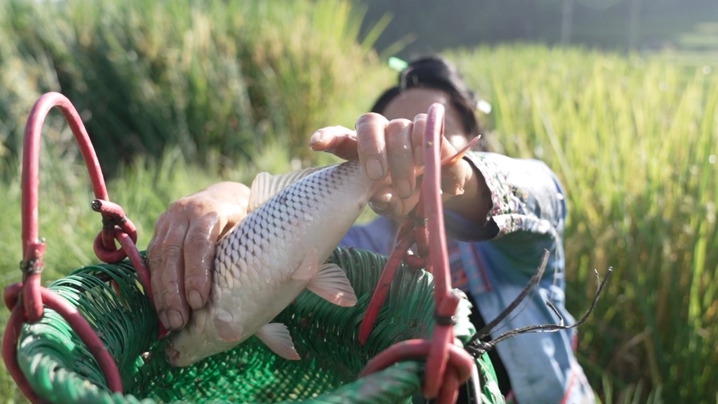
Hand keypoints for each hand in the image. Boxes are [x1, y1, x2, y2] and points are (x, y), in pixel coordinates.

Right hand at [146, 181, 249, 330]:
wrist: (225, 196)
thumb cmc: (245, 220)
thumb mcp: (249, 231)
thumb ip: (244, 255)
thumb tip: (249, 300)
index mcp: (211, 210)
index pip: (199, 242)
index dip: (196, 273)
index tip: (198, 301)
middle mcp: (184, 211)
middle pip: (173, 252)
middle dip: (174, 290)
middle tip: (179, 320)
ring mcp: (168, 219)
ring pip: (158, 257)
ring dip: (161, 292)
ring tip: (169, 321)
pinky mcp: (159, 228)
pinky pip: (152, 258)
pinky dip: (155, 284)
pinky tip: (160, 307)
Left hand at [309, 113, 484, 220]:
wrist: (439, 191)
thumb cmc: (404, 197)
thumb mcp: (392, 205)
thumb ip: (385, 201)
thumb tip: (380, 195)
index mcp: (360, 151)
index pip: (340, 137)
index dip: (327, 137)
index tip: (315, 144)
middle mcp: (380, 134)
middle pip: (369, 122)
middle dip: (371, 148)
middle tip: (376, 176)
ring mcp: (404, 129)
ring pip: (398, 127)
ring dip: (401, 157)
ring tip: (406, 188)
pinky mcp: (428, 128)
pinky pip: (424, 124)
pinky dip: (422, 142)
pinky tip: (424, 163)